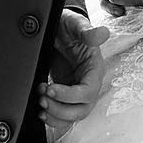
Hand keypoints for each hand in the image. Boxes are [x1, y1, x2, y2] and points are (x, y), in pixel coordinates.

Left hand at [40, 10, 109, 135]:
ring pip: (72, 116)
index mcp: (94, 69)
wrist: (59, 29)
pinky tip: (41, 111)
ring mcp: (77, 91)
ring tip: (40, 103)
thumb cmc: (70, 26)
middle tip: (42, 100)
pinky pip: (63, 114)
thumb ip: (87, 31)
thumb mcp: (76, 24)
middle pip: (81, 110)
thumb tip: (102, 33)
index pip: (88, 92)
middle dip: (61, 110)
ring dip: (56, 115)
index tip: (51, 89)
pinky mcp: (66, 95)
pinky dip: (53, 118)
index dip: (70, 95)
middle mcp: (88, 83)